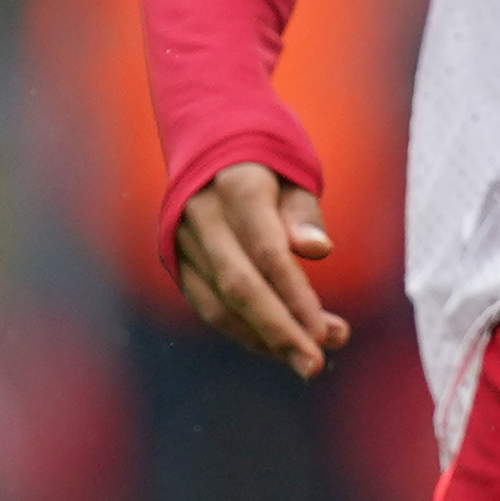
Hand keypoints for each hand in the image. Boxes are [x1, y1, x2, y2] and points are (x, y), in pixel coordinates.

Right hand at [170, 166, 347, 377]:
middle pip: (239, 285)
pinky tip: (277, 346)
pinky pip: (205, 303)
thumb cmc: (266, 157)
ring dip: (264, 337)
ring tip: (309, 358)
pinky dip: (241, 330)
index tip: (327, 332)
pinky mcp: (173, 256)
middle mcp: (201, 214)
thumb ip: (304, 213)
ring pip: (219, 301)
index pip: (267, 252)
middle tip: (315, 365)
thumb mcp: (293, 171)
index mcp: (235, 185)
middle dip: (279, 331)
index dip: (296, 296)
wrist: (207, 135)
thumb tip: (318, 250)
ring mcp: (181, 237)